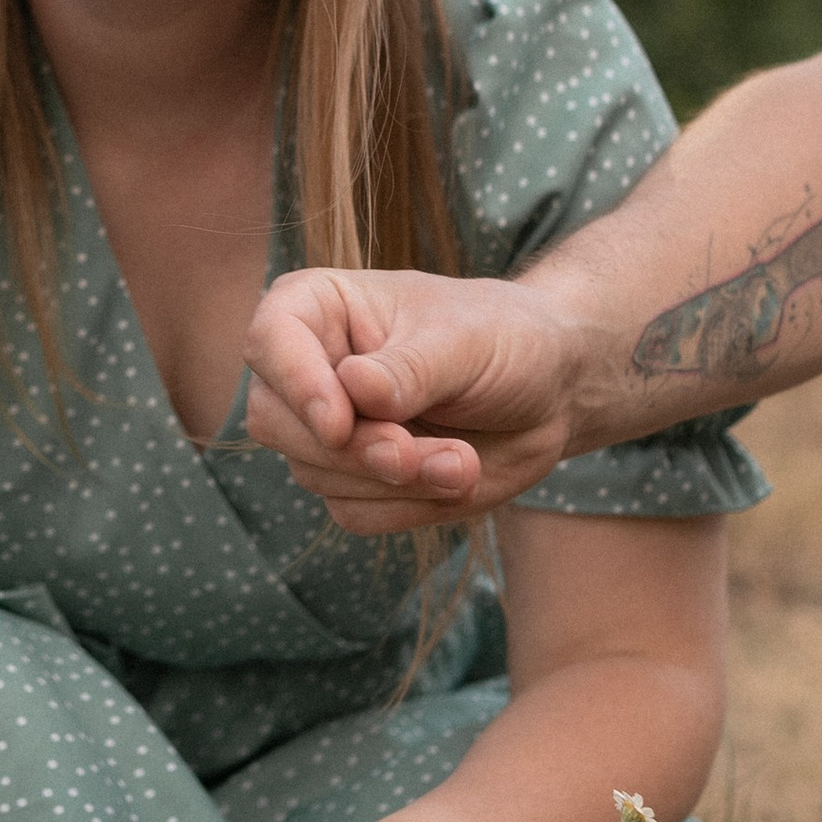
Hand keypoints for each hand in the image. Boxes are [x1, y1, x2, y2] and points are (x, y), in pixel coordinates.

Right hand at [241, 266, 581, 528]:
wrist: (552, 392)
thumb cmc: (506, 340)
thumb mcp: (467, 342)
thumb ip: (409, 370)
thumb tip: (353, 390)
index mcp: (320, 309)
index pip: (269, 339)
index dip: (294, 383)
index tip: (340, 422)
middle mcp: (310, 370)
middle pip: (275, 421)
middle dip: (350, 450)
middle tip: (412, 454)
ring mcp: (328, 431)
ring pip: (315, 474)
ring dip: (394, 481)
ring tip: (463, 461)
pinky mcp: (355, 482)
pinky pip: (353, 512)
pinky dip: (408, 506)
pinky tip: (456, 476)